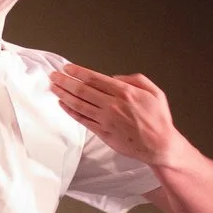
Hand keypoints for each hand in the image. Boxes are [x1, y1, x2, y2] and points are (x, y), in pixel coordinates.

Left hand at [51, 64, 184, 166]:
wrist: (159, 145)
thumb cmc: (158, 119)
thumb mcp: (154, 92)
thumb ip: (135, 79)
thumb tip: (114, 77)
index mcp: (125, 92)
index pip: (94, 79)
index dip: (78, 72)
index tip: (67, 68)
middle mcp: (112, 105)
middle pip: (82, 90)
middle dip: (65, 81)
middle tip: (54, 75)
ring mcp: (105, 119)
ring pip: (79, 104)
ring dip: (63, 95)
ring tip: (54, 87)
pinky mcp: (102, 132)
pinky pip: (82, 120)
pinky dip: (70, 111)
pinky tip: (62, 104)